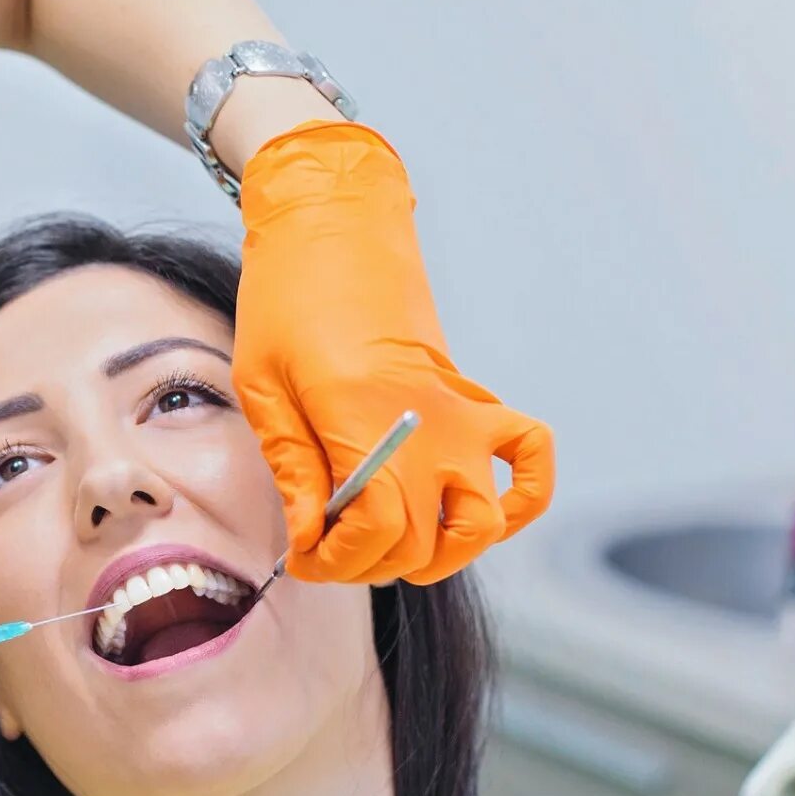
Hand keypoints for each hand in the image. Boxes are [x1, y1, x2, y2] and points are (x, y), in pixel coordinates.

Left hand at [234, 122, 554, 585]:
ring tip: (389, 543)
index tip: (305, 555)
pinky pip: (533, 461)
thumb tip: (311, 539)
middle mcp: (428, 420)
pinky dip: (521, 501)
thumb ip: (292, 468)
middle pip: (421, 539)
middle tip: (326, 549)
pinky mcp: (477, 401)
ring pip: (482, 524)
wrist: (333, 230)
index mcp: (363, 413)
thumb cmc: (284, 303)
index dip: (338, 560)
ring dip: (439, 554)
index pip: (378, 528)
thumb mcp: (261, 386)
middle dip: (368, 565)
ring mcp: (462, 412)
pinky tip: (470, 511)